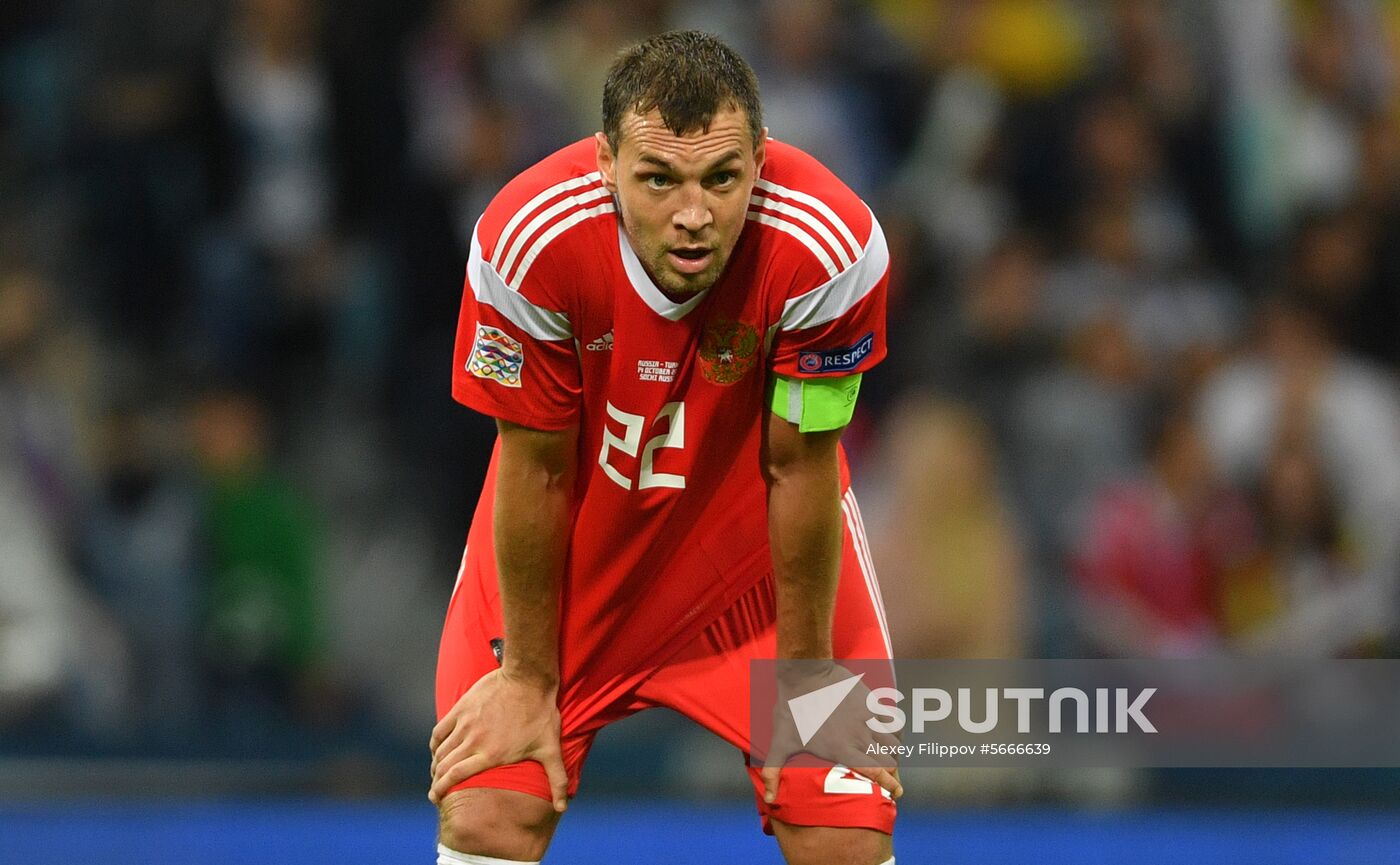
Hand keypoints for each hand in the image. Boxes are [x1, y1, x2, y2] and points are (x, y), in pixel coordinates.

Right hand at [428, 668, 568, 810]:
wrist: (528, 678)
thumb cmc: (540, 714)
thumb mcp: (550, 749)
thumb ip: (557, 780)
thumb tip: (562, 808)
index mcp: (490, 755)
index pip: (456, 777)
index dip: (441, 790)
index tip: (436, 798)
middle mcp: (473, 741)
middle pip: (444, 766)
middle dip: (436, 781)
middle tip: (436, 790)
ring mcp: (465, 724)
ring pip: (440, 750)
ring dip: (435, 764)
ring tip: (437, 771)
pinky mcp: (461, 708)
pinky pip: (440, 730)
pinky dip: (435, 743)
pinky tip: (437, 748)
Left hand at [758, 662, 903, 804]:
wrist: (805, 674)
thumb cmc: (791, 708)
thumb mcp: (781, 742)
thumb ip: (774, 770)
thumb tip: (769, 798)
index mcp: (842, 750)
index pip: (875, 773)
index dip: (889, 785)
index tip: (896, 792)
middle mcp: (859, 737)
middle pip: (890, 761)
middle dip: (891, 770)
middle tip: (886, 772)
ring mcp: (868, 719)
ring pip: (895, 742)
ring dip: (894, 751)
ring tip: (888, 754)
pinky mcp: (872, 702)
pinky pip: (895, 721)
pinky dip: (896, 731)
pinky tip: (889, 733)